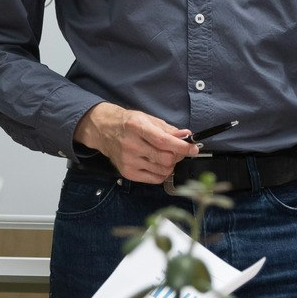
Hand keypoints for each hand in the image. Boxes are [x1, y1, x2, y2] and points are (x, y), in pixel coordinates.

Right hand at [74, 102, 192, 183]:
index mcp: (136, 127)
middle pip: (165, 158)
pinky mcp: (127, 172)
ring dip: (170, 165)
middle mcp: (131, 145)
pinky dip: (162, 173)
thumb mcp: (147, 119)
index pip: (164, 141)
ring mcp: (128, 161)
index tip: (193, 149)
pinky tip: (158, 164)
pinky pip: (154, 179)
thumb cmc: (127, 123)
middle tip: (178, 150)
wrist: (103, 130)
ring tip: (165, 156)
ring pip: (162, 170)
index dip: (182, 147)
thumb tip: (186, 136)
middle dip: (177, 155)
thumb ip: (168, 129)